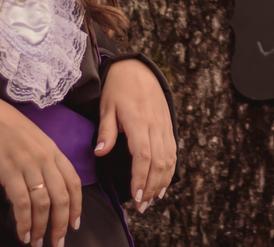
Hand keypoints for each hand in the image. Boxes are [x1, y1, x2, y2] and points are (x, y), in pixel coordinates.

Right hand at [0, 88, 81, 246]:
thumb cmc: (5, 126)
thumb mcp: (32, 140)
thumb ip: (43, 161)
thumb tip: (46, 189)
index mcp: (53, 150)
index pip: (73, 182)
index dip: (76, 206)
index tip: (74, 225)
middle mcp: (44, 157)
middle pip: (61, 197)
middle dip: (61, 224)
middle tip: (57, 243)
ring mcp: (27, 163)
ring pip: (43, 203)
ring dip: (41, 227)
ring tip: (36, 243)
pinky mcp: (8, 170)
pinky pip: (21, 202)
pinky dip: (23, 222)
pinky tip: (21, 233)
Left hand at [95, 59, 176, 212]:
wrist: (137, 68)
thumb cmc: (117, 88)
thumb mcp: (106, 107)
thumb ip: (106, 131)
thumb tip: (100, 153)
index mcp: (138, 121)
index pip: (143, 155)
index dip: (140, 178)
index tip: (135, 196)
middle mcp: (155, 125)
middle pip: (158, 162)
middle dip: (152, 187)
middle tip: (142, 206)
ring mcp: (164, 125)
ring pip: (169, 159)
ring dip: (162, 182)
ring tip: (152, 200)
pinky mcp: (169, 125)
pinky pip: (173, 151)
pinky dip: (170, 170)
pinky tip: (164, 184)